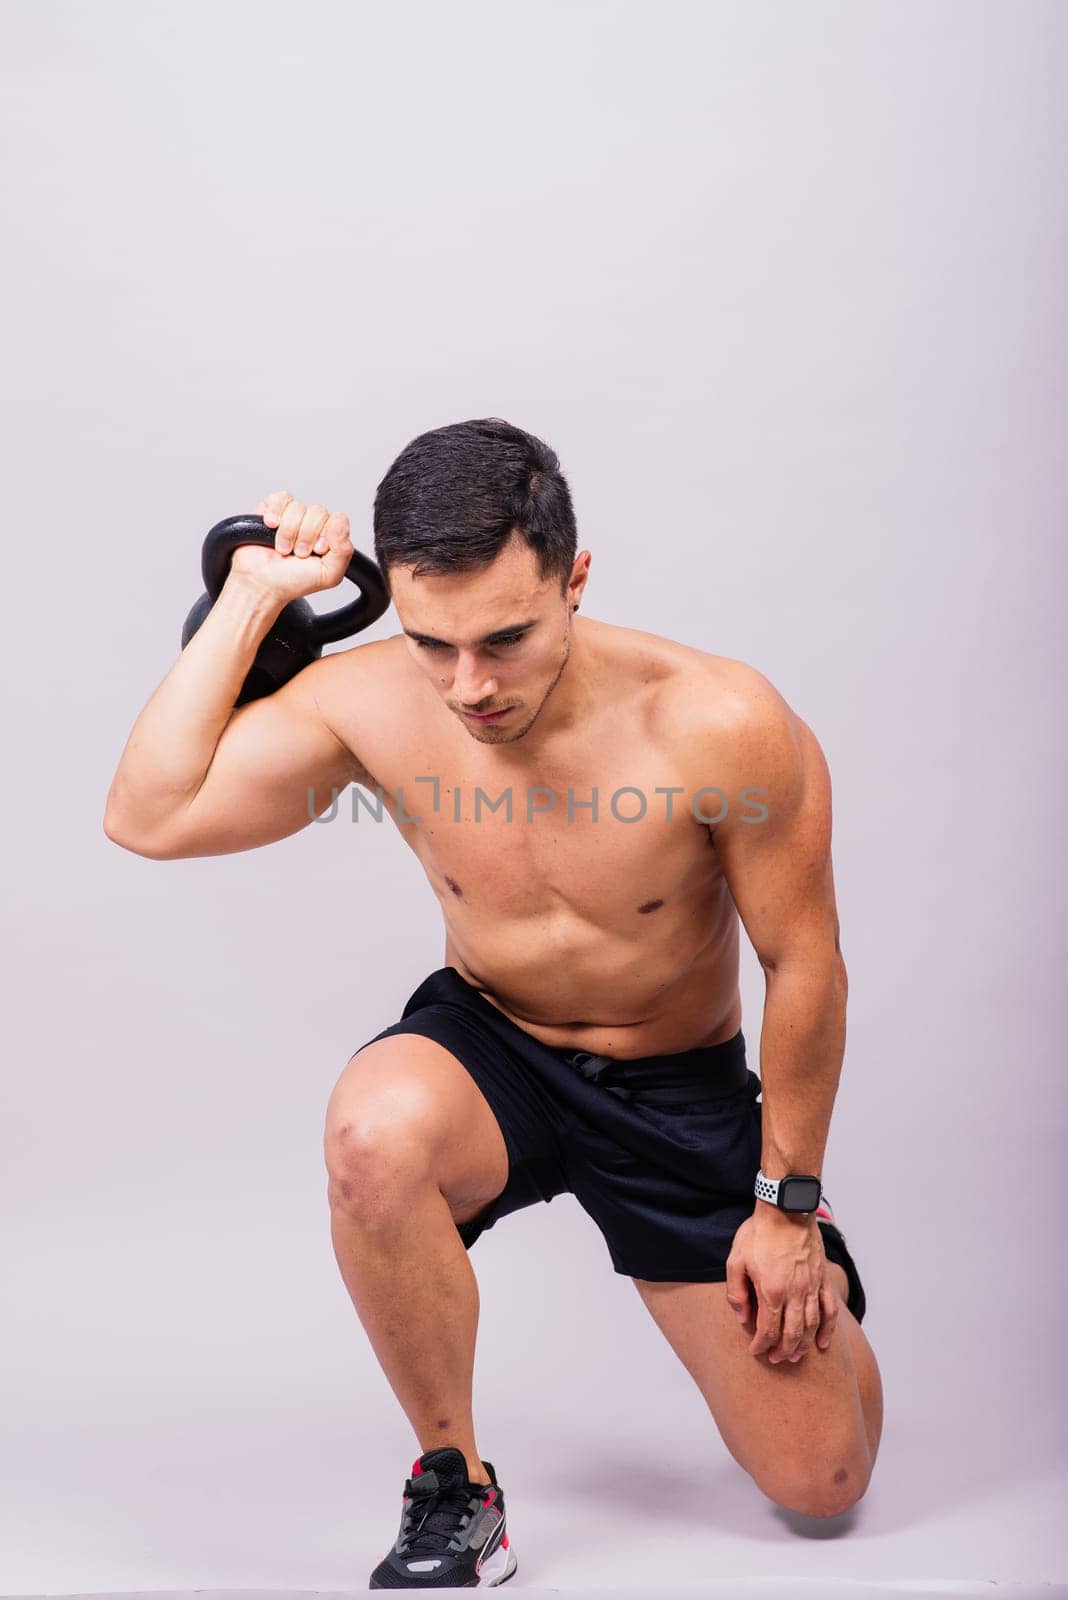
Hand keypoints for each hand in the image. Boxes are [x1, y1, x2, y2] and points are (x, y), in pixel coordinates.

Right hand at [229, 489, 354, 605]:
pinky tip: (271, 526)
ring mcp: (292, 515)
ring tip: (283, 548)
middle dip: (306, 536)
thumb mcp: (329, 575)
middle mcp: (312, 524)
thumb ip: (344, 551)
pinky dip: (275, 513)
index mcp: (329, 537)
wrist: (261, 583)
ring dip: (288, 532)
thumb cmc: (292, 581)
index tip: (317, 551)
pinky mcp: (272, 509)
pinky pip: (280, 499)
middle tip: (298, 553)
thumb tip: (339, 524)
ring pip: (298, 507)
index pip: (338, 519)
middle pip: (318, 512)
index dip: (327, 534)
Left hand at [725, 1208, 838, 1362]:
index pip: (768, 1330)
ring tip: (794, 1356)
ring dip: (803, 1345)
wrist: (786, 1209)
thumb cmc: (759, 1233)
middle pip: (792, 1334)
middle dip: (783, 1351)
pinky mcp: (822, 1279)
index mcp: (771, 1290)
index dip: (762, 1345)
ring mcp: (812, 1287)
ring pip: (811, 1326)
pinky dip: (827, 1330)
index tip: (756, 1351)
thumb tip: (742, 1317)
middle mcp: (795, 1293)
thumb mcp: (735, 1260)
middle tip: (775, 1360)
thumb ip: (736, 1292)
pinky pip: (829, 1310)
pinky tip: (822, 1343)